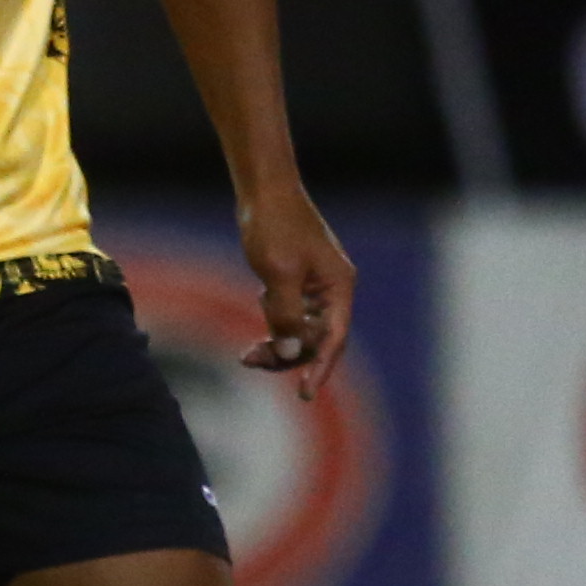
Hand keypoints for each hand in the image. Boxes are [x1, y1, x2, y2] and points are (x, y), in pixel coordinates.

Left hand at [233, 184, 352, 396]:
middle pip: (316, 339)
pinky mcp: (297, 279)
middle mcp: (332, 289)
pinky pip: (290, 313)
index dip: (319, 369)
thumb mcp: (278, 274)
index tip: (304, 395)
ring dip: (277, 341)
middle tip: (250, 359)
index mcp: (338, 287)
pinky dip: (274, 321)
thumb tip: (290, 353)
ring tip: (247, 351)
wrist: (263, 190)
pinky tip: (259, 305)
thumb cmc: (273, 226)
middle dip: (287, 355)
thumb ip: (286, 316)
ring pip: (300, 329)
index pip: (333, 339)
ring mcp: (315, 284)